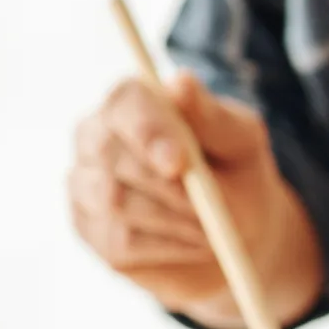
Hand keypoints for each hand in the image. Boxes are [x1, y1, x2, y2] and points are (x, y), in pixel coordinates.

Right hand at [68, 73, 321, 328]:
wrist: (240, 234)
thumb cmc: (238, 174)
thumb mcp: (242, 142)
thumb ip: (212, 116)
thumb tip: (181, 83)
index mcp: (131, 103)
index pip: (123, 102)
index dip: (148, 131)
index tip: (179, 162)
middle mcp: (95, 137)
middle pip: (112, 155)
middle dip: (169, 186)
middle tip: (210, 208)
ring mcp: (85, 184)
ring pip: (116, 202)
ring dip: (175, 219)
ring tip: (209, 225)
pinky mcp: (90, 230)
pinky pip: (121, 242)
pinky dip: (169, 246)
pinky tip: (191, 242)